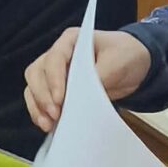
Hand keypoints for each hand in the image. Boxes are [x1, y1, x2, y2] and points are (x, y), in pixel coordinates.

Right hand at [25, 26, 149, 131]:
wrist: (134, 64)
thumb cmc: (125, 55)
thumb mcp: (118, 62)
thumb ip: (99, 76)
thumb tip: (82, 97)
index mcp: (71, 40)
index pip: (54, 58)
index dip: (54, 79)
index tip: (60, 99)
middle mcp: (58, 54)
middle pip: (37, 73)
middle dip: (43, 96)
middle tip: (55, 114)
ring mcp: (55, 72)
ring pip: (33, 87)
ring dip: (37, 106)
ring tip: (48, 124)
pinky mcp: (57, 89)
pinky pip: (39, 100)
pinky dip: (40, 113)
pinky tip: (48, 125)